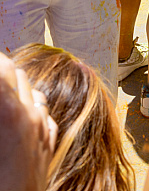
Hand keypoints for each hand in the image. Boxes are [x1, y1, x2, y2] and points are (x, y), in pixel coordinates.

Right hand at [0, 52, 57, 190]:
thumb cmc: (0, 178)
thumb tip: (2, 98)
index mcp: (9, 111)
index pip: (0, 66)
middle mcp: (30, 113)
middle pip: (13, 71)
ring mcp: (42, 126)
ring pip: (29, 88)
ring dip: (11, 87)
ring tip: (0, 99)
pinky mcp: (47, 140)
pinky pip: (40, 109)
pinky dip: (26, 106)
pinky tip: (12, 117)